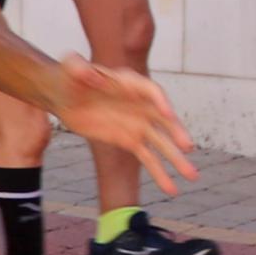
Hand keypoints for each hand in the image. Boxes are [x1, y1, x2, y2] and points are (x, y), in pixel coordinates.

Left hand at [52, 57, 199, 194]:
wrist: (63, 94)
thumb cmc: (69, 74)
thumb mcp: (71, 65)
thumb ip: (80, 68)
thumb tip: (90, 74)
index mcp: (130, 83)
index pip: (152, 91)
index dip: (160, 101)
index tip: (167, 114)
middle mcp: (142, 104)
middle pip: (164, 120)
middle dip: (176, 133)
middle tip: (188, 147)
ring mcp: (138, 124)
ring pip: (161, 143)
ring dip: (176, 159)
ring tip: (192, 176)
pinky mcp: (129, 140)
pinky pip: (148, 158)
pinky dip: (159, 172)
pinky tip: (171, 189)